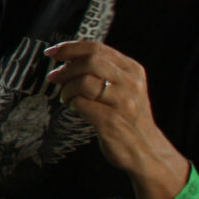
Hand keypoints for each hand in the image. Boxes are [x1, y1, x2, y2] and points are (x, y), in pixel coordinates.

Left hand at [44, 40, 175, 179]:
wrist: (146, 151)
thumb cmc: (127, 117)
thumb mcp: (124, 87)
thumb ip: (104, 70)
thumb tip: (67, 58)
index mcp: (132, 70)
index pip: (97, 48)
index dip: (70, 48)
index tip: (53, 52)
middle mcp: (130, 83)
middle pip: (90, 61)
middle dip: (66, 68)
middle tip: (54, 77)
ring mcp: (123, 102)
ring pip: (84, 81)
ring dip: (67, 89)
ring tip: (66, 98)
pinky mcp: (112, 120)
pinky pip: (81, 103)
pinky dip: (72, 103)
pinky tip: (74, 108)